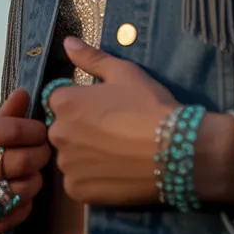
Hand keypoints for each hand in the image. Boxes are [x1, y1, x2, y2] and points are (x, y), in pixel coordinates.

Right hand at [0, 89, 50, 233]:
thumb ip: (3, 116)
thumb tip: (25, 93)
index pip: (9, 131)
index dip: (34, 131)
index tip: (42, 133)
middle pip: (17, 162)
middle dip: (40, 155)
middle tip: (44, 154)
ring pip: (17, 191)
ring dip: (35, 182)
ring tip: (34, 175)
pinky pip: (9, 218)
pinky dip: (24, 207)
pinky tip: (23, 196)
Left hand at [47, 38, 233, 206]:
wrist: (175, 150)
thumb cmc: (149, 105)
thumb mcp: (123, 73)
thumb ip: (91, 57)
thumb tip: (67, 42)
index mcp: (65, 103)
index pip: (60, 100)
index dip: (82, 103)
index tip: (105, 109)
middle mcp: (58, 134)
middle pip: (62, 129)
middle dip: (81, 129)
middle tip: (113, 131)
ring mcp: (67, 166)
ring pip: (70, 156)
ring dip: (85, 154)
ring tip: (116, 152)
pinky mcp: (78, 192)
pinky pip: (78, 181)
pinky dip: (92, 177)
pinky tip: (115, 170)